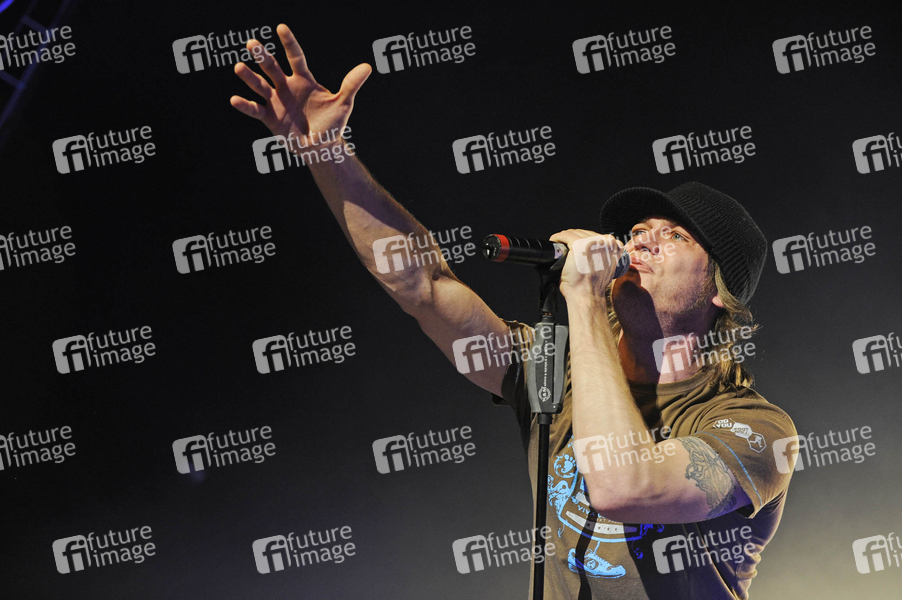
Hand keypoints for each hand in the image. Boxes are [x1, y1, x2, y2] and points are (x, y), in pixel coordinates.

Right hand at [230, 24, 370, 153]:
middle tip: (252, 43)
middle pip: (272, 68)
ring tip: (239, 67)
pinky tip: (235, 99)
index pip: (296, 58)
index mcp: (304, 80)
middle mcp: (286, 87)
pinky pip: (255, 110)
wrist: (321, 147)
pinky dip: (245, 105)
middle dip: (263, 56)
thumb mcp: (343, 104)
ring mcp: (276, 101)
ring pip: (260, 86)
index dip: (289, 43)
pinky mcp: (269, 117)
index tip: (281, 27)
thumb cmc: (332, 123)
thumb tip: (368, 67)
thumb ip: (351, 85)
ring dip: (249, 77)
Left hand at [549, 229, 623, 301]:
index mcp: (614, 246)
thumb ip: (604, 257)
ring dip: (566, 236)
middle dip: (574, 237)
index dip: (584, 239)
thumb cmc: (594, 286)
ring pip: (575, 233)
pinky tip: (554, 240)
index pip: (596, 236)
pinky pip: (565, 236)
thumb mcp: (606, 268)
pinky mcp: (578, 245)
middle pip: (585, 233)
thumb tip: (595, 253)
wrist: (587, 294)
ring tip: (559, 242)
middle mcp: (605, 242)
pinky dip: (558, 237)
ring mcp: (592, 242)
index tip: (576, 242)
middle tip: (566, 243)